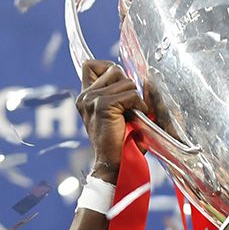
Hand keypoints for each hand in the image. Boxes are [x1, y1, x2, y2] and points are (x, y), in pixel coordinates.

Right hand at [78, 60, 149, 182]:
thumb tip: (144, 77)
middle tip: (128, 108)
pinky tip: (135, 119)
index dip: (109, 69)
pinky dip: (139, 105)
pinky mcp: (102, 105)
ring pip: (125, 81)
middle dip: (127, 86)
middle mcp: (85, 96)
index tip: (120, 87)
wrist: (114, 165)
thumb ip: (119, 93)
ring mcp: (92, 99)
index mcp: (85, 96)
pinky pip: (130, 94)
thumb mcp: (116, 113)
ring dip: (135, 98)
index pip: (90, 65)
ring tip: (131, 115)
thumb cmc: (120, 142)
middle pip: (113, 69)